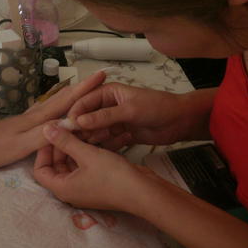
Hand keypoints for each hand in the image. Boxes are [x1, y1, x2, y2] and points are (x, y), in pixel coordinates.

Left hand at [0, 70, 106, 167]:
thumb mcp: (21, 145)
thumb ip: (44, 135)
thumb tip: (69, 124)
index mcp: (38, 119)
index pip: (67, 100)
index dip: (85, 88)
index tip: (101, 75)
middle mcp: (36, 114)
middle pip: (64, 97)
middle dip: (83, 87)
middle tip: (100, 77)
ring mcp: (30, 118)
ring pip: (57, 102)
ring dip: (73, 94)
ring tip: (88, 88)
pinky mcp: (25, 125)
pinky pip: (50, 111)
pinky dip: (62, 105)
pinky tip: (61, 107)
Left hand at [33, 123, 159, 211]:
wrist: (143, 191)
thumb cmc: (113, 176)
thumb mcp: (87, 155)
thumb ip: (65, 141)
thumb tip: (45, 128)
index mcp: (62, 188)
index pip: (40, 170)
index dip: (43, 151)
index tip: (52, 134)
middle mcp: (71, 189)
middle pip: (56, 165)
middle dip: (61, 145)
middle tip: (68, 127)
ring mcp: (85, 186)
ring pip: (72, 162)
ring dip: (76, 145)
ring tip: (83, 128)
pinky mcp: (98, 181)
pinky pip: (86, 164)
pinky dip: (88, 151)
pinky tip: (95, 135)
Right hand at [66, 83, 204, 148]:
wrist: (179, 121)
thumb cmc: (158, 107)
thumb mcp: (129, 110)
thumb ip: (104, 116)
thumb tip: (79, 121)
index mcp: (108, 93)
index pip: (84, 102)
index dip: (75, 115)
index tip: (67, 128)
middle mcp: (108, 107)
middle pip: (87, 119)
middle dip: (81, 130)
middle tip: (73, 143)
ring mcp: (114, 122)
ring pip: (95, 132)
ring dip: (91, 140)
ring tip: (86, 150)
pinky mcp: (120, 135)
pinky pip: (106, 141)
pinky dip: (103, 147)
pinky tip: (99, 155)